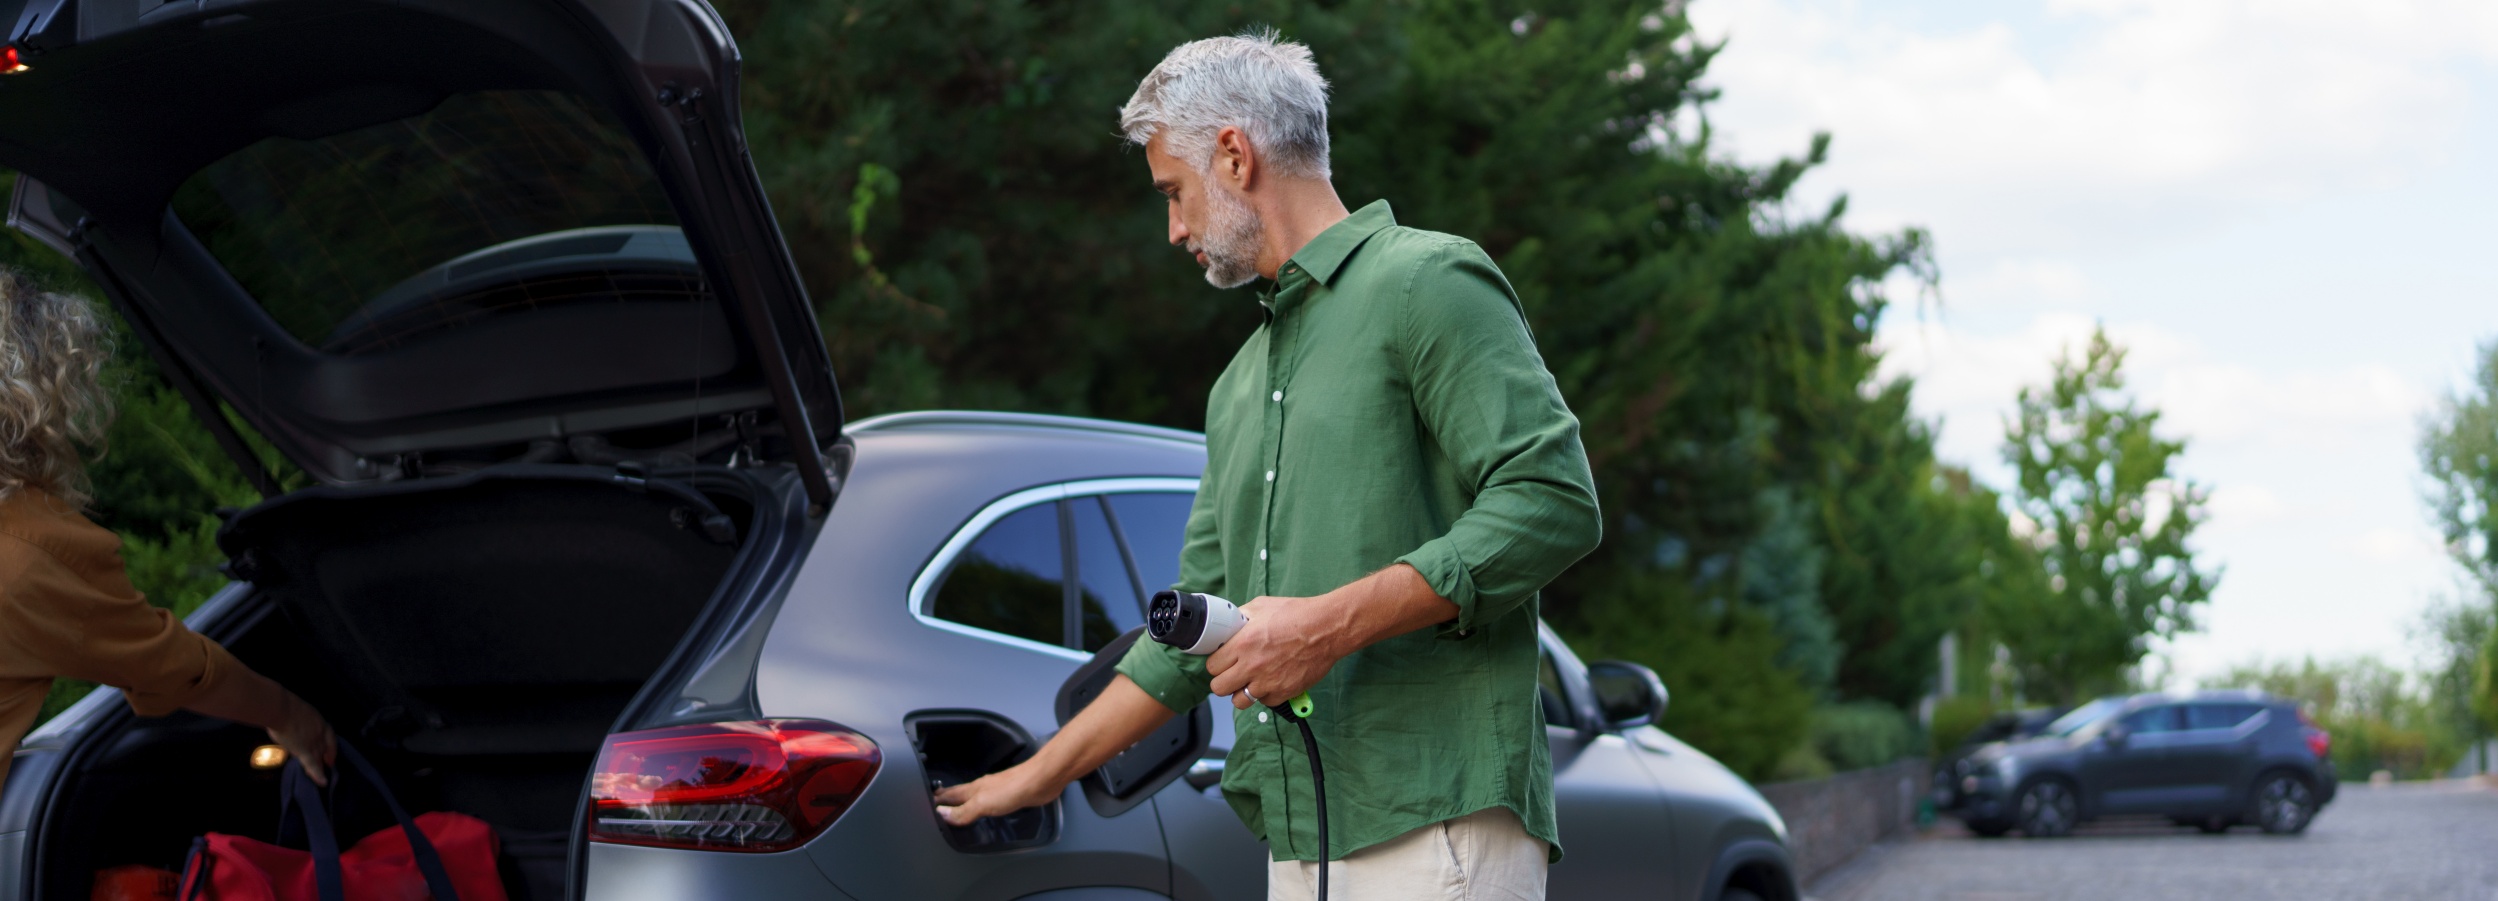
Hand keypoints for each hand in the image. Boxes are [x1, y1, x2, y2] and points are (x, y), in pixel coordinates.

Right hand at [267, 693, 336, 786]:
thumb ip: (300, 721)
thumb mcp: (299, 711)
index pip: (329, 736)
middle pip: (324, 748)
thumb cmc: (285, 707)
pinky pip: (312, 765)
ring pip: (318, 757)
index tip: (331, 752)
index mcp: (319, 722)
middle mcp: (319, 733)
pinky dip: (317, 774)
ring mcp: (313, 743)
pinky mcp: (304, 751)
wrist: (281, 709)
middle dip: (326, 756)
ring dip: (320, 767)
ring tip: (322, 777)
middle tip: (328, 764)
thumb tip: (294, 725)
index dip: (331, 746)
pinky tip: (322, 782)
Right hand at [932, 764, 1059, 825]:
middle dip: (948, 798)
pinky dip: (982, 806)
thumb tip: (942, 814)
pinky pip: (990, 802)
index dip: (938, 799)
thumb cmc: (1013, 788)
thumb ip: (963, 811)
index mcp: (973, 789)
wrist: (1041, 780)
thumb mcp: (982, 803)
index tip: (927, 802)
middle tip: (937, 801)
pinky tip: (985, 808)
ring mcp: (996, 791)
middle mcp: (983, 788)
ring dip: (964, 801)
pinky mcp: (1010, 796)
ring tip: (957, 806)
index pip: (950, 794)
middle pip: (961, 793)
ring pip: (975, 797)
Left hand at [1205, 593, 1343, 710]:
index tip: (1223, 661)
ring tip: (1250, 681)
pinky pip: (1265, 702)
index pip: (1212, 666)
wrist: (1326, 628)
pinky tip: (1271, 682)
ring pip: (1239, 701)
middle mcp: (1252, 666)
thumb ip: (1242, 617)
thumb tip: (1230, 624)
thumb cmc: (1297, 615)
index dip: (1217, 663)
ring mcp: (1268, 682)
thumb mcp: (1262, 606)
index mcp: (1242, 644)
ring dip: (1242, 692)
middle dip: (1224, 681)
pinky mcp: (1284, 692)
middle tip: (1233, 673)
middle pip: (1219, 688)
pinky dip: (1266, 695)